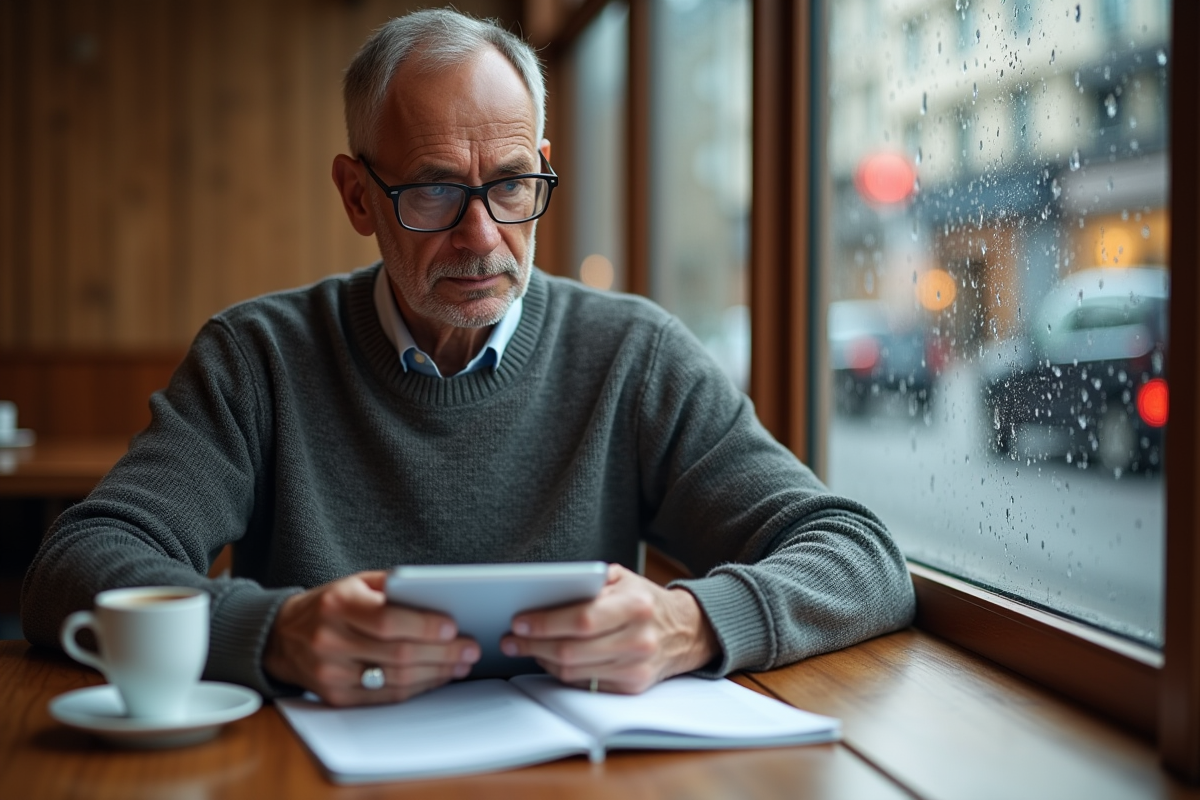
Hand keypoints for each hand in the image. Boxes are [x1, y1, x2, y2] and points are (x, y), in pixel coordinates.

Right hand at [263, 571, 479, 705]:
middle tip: (470, 648)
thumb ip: (393, 587)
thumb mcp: (355, 583)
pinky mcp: (335, 697)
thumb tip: (439, 597)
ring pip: (395, 679)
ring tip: (460, 663)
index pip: (387, 620)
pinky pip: (385, 698)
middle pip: (397, 653)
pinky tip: (436, 677)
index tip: (453, 627)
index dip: (423, 626)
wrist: (282, 637)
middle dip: (441, 653)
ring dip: (436, 673)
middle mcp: (330, 640)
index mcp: (337, 604)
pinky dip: (417, 688)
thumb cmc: (329, 605)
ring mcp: (331, 673)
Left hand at [499, 563, 718, 693]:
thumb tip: (543, 592)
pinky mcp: (632, 687)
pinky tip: (548, 658)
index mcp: (636, 606)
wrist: (686, 631)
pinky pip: (584, 684)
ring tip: (524, 647)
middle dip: (533, 645)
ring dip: (542, 659)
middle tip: (510, 639)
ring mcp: (636, 668)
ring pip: (574, 671)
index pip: (581, 619)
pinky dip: (561, 672)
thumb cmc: (645, 600)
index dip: (545, 623)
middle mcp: (639, 639)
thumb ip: (588, 582)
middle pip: (572, 650)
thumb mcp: (622, 578)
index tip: (519, 621)